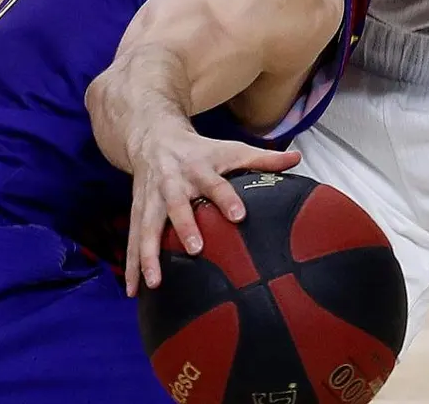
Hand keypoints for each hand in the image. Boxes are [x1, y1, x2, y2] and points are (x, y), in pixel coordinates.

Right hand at [124, 122, 300, 294]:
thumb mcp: (230, 149)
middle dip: (184, 226)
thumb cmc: (199, 150)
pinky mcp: (137, 211)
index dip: (227, 199)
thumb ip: (263, 158)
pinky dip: (132, 266)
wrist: (153, 137)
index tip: (239, 216)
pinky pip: (132, 240)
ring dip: (148, 254)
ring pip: (146, 227)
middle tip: (195, 249)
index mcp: (198, 168)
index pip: (215, 184)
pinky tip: (133, 291)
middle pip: (176, 205)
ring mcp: (151, 198)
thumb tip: (297, 160)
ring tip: (154, 282)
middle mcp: (172, 183)